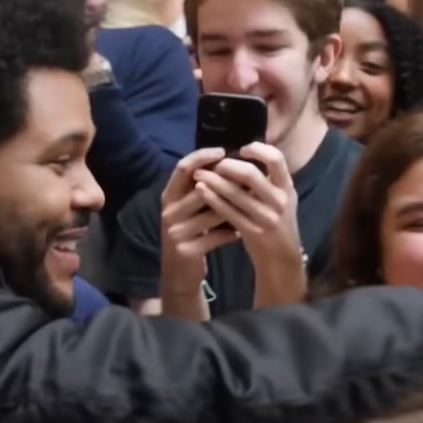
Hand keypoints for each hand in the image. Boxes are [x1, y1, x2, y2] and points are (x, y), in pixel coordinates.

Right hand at [159, 148, 238, 294]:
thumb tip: (228, 161)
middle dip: (226, 182)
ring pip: (211, 213)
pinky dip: (230, 233)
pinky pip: (214, 237)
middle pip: (200, 188)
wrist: (179, 272)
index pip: (183, 167)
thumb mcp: (188, 208)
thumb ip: (200, 187)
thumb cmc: (190, 232)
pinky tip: (241, 232)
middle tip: (251, 178)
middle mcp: (169, 210)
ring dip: (234, 208)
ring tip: (254, 202)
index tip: (223, 151)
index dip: (202, 157)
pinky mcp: (185, 250)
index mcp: (169, 195)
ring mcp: (175, 231)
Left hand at [192, 143, 302, 271]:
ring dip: (214, 180)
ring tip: (199, 174)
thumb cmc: (277, 223)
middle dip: (228, 166)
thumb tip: (244, 156)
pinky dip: (213, 198)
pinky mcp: (252, 231)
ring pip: (235, 193)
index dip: (258, 149)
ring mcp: (266, 217)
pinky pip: (228, 211)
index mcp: (287, 187)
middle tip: (215, 163)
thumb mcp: (282, 199)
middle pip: (251, 174)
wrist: (282, 258)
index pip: (276, 159)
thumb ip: (269, 180)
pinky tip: (201, 190)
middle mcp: (279, 200)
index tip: (242, 150)